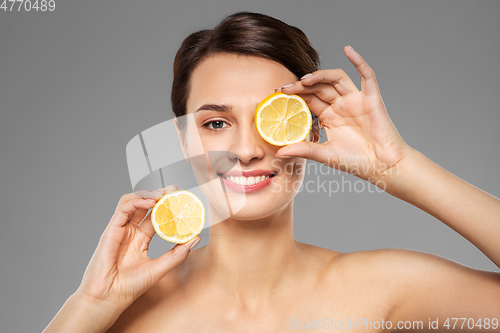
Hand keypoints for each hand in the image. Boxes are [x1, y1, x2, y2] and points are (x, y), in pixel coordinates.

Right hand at [76, 185, 200, 313]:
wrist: (109, 298)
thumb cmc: (130, 286)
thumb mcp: (161, 267)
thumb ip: (178, 253)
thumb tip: (196, 237)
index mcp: (141, 239)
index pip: (156, 216)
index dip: (168, 207)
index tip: (182, 200)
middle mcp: (131, 232)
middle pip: (145, 206)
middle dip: (160, 195)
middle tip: (174, 189)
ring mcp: (121, 229)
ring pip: (132, 202)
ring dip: (148, 194)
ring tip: (162, 194)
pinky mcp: (111, 229)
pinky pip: (123, 208)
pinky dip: (137, 201)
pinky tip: (150, 201)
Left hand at [276, 45, 412, 187]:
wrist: (382, 167)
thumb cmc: (356, 162)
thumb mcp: (326, 155)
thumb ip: (304, 150)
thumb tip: (279, 153)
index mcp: (329, 117)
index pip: (309, 99)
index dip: (294, 95)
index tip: (277, 94)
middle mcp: (341, 105)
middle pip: (319, 87)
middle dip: (301, 86)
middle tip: (285, 89)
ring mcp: (356, 100)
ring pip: (337, 79)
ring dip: (321, 75)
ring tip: (305, 80)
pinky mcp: (371, 99)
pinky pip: (367, 76)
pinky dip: (359, 61)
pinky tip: (348, 50)